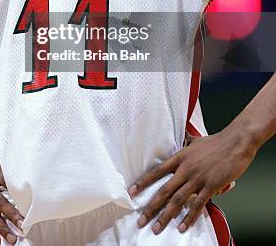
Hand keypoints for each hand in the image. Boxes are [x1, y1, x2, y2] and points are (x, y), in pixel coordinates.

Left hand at [127, 128, 256, 234]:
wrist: (235, 143)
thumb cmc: (216, 141)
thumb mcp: (195, 140)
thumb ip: (186, 143)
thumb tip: (181, 139)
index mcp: (180, 157)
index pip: (157, 171)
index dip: (143, 182)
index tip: (131, 192)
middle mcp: (186, 169)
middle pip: (164, 190)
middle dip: (151, 206)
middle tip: (140, 220)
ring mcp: (198, 178)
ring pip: (178, 200)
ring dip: (166, 216)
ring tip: (157, 227)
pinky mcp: (211, 186)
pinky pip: (198, 205)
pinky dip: (189, 217)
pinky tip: (182, 227)